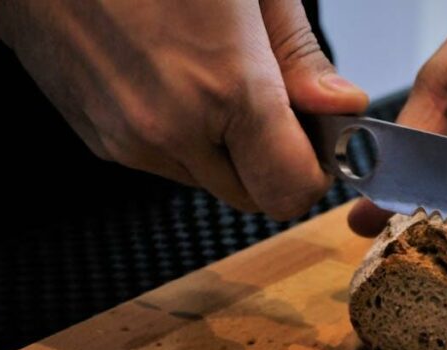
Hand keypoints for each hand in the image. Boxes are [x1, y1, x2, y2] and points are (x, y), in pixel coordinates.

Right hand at [0, 0, 367, 219]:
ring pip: (213, 183)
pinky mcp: (104, 142)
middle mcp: (174, 130)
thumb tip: (342, 107)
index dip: (314, 169)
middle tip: (270, 102)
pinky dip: (187, 138)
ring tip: (212, 76)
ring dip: (229, 150)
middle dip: (275, 161)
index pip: (292, 190)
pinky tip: (174, 79)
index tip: (317, 137)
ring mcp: (133, 142)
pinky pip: (171, 164)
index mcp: (224, 88)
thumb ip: (300, 56)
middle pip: (257, 197)